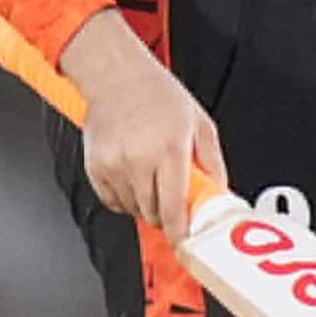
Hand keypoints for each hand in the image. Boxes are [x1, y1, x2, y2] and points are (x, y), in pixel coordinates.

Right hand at [59, 9, 226, 227]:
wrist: (117, 76)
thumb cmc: (158, 95)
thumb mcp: (199, 123)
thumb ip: (213, 162)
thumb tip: (220, 193)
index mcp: (170, 148)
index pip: (173, 207)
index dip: (179, 230)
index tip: (184, 241)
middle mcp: (139, 159)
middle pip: (153, 213)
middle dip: (165, 212)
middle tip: (171, 194)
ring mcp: (114, 164)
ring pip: (132, 209)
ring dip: (145, 203)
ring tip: (150, 175)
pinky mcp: (95, 166)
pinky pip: (112, 201)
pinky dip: (124, 197)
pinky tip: (132, 175)